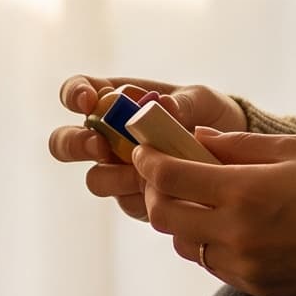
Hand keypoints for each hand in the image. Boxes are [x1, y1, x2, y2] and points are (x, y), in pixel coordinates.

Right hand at [46, 76, 246, 220]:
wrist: (231, 152)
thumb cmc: (207, 114)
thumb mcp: (200, 100)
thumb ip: (182, 103)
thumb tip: (164, 107)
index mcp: (112, 101)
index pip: (76, 93)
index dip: (74, 95)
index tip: (89, 100)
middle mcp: (106, 137)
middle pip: (64, 143)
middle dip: (75, 144)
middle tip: (99, 145)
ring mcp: (117, 171)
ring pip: (94, 179)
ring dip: (113, 176)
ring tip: (140, 172)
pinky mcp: (135, 198)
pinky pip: (127, 202)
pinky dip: (143, 196)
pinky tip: (164, 189)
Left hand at [133, 131, 295, 295]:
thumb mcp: (289, 149)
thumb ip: (235, 144)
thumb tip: (193, 137)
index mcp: (245, 191)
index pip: (171, 177)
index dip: (148, 162)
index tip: (145, 151)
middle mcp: (237, 232)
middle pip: (164, 215)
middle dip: (154, 191)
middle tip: (162, 175)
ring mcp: (244, 264)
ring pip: (183, 243)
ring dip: (179, 219)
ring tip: (196, 200)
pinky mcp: (252, 285)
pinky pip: (210, 263)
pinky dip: (206, 241)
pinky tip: (223, 224)